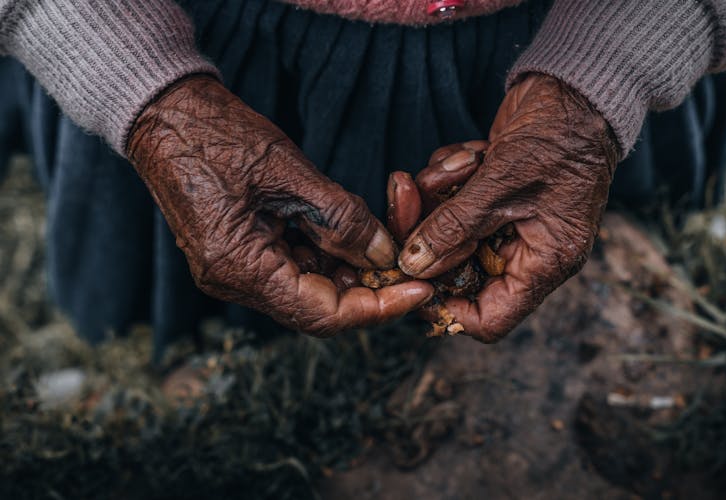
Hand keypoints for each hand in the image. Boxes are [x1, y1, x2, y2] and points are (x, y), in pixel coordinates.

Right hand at [127, 76, 432, 336]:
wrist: (164, 114)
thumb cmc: (217, 135)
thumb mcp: (290, 172)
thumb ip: (341, 218)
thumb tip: (384, 253)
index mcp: (239, 268)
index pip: (321, 314)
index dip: (375, 308)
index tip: (417, 293)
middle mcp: (231, 281)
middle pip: (314, 308)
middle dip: (365, 288)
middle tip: (404, 264)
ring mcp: (230, 269)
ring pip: (303, 289)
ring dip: (344, 271)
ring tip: (378, 241)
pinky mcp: (234, 253)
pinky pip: (286, 268)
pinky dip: (320, 256)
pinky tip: (343, 233)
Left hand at [397, 74, 618, 341]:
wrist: (575, 88)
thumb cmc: (557, 136)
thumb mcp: (501, 182)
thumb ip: (453, 227)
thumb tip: (412, 264)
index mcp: (544, 263)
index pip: (488, 319)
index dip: (446, 306)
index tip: (411, 277)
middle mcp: (526, 252)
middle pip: (457, 272)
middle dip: (428, 233)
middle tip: (407, 195)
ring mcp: (508, 225)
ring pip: (449, 234)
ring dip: (439, 196)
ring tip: (460, 164)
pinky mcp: (493, 199)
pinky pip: (453, 204)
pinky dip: (450, 178)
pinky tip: (471, 153)